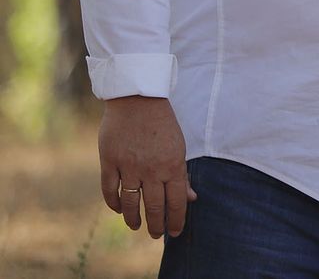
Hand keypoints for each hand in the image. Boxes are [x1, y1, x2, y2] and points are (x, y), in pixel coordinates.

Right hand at [98, 96, 196, 238]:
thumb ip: (182, 175)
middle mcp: (152, 169)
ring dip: (134, 219)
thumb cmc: (163, 126)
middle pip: (154, 207)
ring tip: (136, 226)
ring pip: (131, 203)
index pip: (176, 202)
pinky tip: (118, 209)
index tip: (174, 232)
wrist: (138, 100)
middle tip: (156, 235)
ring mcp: (129, 166)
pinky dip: (114, 203)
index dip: (176, 220)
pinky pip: (110, 190)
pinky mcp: (110, 161)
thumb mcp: (179, 148)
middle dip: (156, 225)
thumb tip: (191, 198)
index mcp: (173, 165)